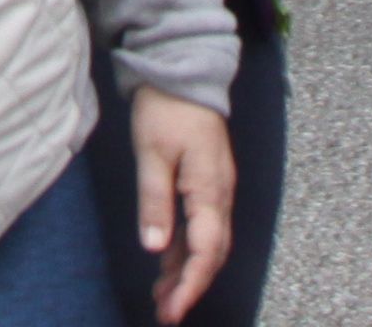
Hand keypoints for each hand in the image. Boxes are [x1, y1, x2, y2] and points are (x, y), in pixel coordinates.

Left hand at [132, 91, 237, 321]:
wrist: (184, 70)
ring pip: (206, 242)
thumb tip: (156, 248)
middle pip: (211, 253)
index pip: (206, 251)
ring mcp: (214, 189)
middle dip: (190, 286)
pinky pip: (199, 226)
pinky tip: (165, 263)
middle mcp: (219, 195)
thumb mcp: (152, 153)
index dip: (191, 285)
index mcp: (210, 190)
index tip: (174, 310)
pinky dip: (184, 249)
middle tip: (165, 313)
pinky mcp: (205, 183)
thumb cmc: (166, 108)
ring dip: (185, 271)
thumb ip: (155, 201)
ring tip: (160, 298)